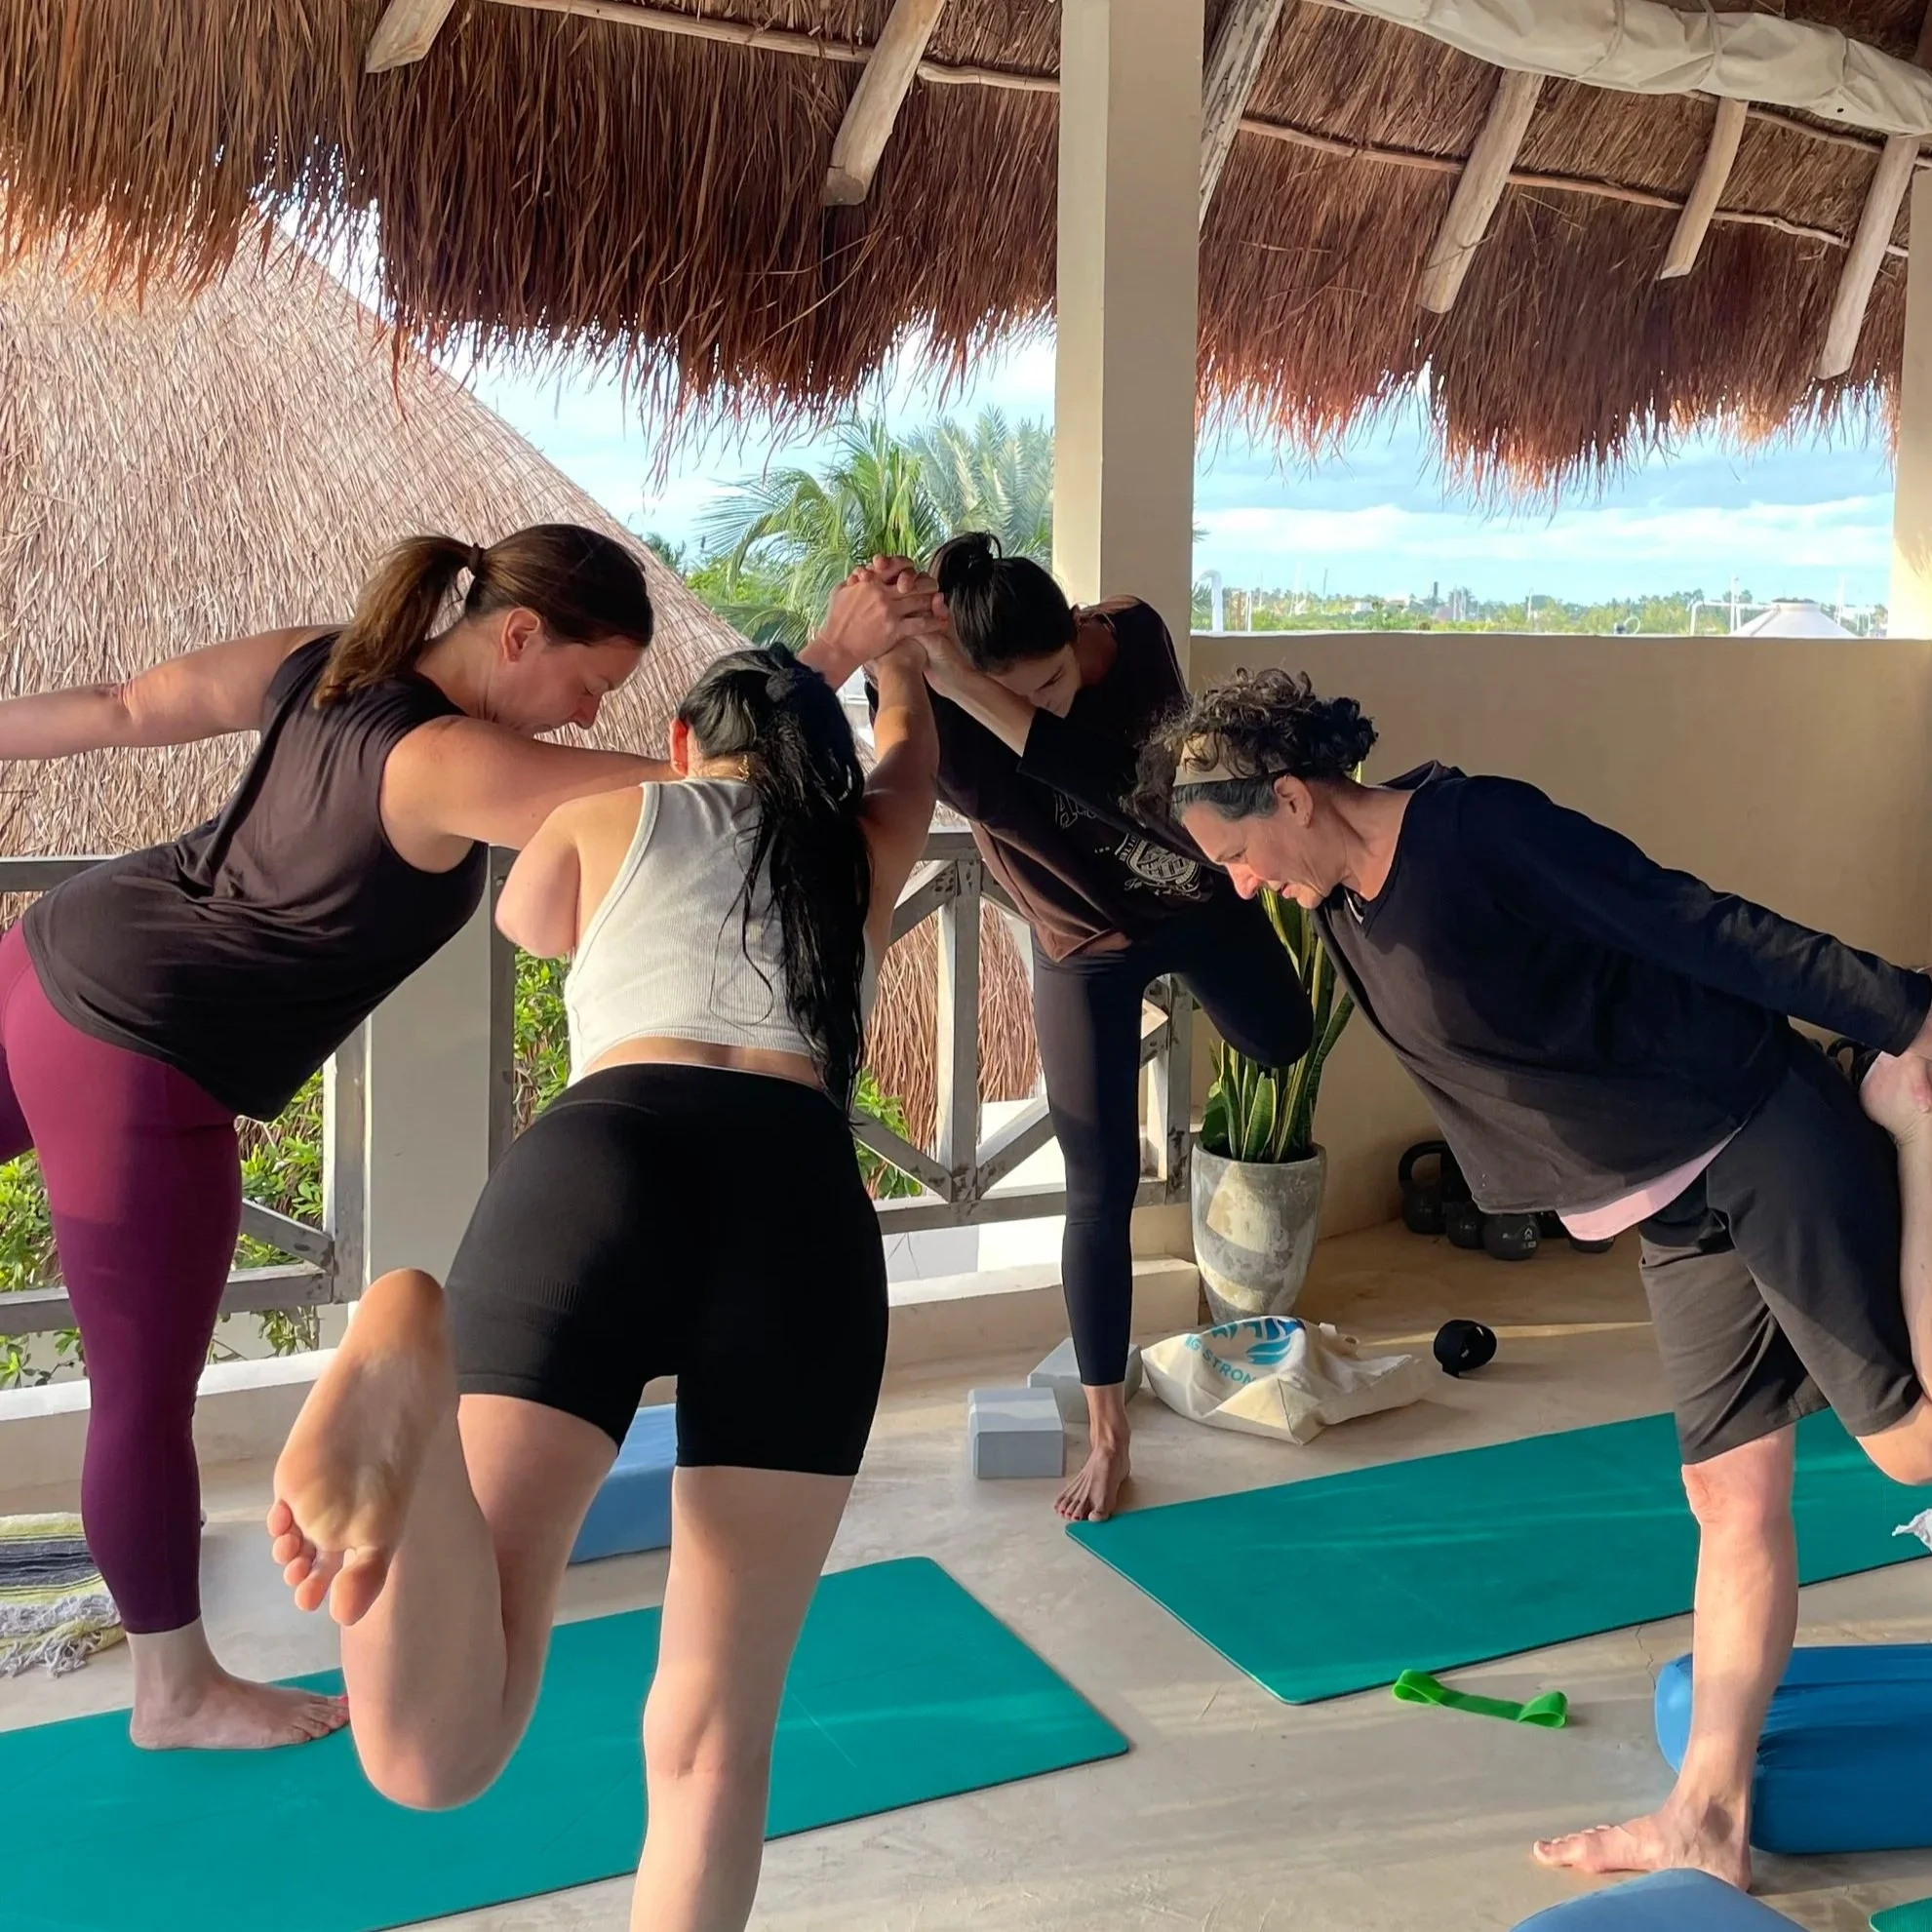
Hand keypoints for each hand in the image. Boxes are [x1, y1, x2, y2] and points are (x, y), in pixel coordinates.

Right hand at [813, 568, 941, 674]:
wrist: (837, 647)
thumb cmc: (836, 621)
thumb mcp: (839, 593)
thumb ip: (851, 581)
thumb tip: (859, 574)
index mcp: (870, 581)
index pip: (897, 565)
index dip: (908, 567)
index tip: (914, 572)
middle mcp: (882, 593)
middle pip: (914, 582)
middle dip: (927, 584)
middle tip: (934, 587)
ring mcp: (889, 611)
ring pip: (920, 600)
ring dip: (932, 602)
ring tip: (939, 603)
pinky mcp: (895, 629)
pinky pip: (920, 623)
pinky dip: (933, 622)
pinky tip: (941, 623)